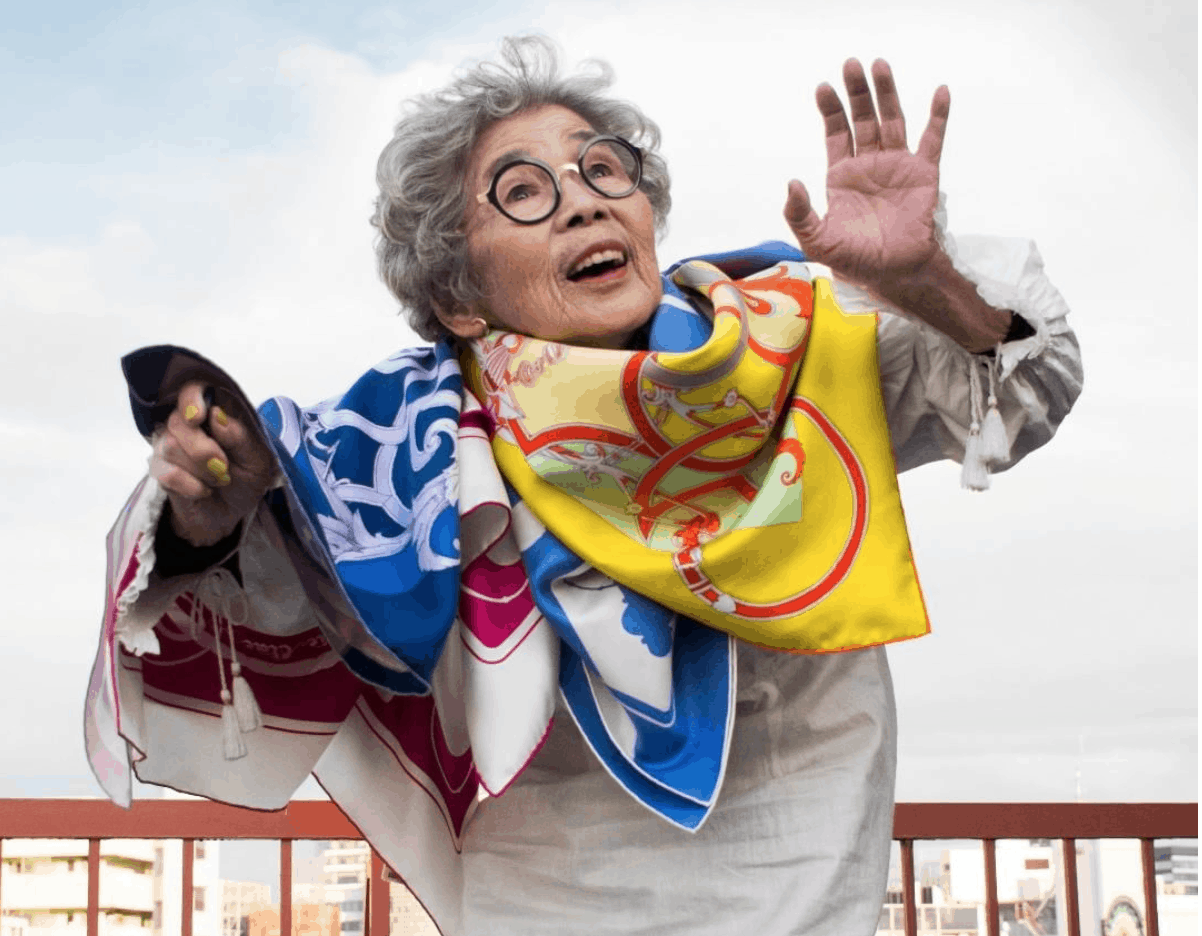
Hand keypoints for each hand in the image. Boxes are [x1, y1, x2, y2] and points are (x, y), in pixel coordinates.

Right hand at [149, 381, 275, 546]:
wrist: (232, 513)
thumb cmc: (247, 479)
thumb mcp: (258, 461)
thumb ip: (241, 437)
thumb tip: (217, 415)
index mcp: (213, 412)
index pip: (192, 388)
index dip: (191, 398)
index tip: (198, 416)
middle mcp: (187, 424)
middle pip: (178, 422)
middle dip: (203, 449)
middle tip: (223, 466)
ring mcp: (169, 446)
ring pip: (170, 447)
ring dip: (202, 470)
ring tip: (219, 479)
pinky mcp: (160, 470)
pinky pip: (167, 473)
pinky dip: (192, 486)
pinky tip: (204, 490)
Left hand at [783, 58, 948, 290]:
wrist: (894, 273)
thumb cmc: (855, 261)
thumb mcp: (816, 241)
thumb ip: (799, 214)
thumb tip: (791, 182)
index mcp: (843, 175)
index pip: (836, 133)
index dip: (830, 110)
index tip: (823, 88)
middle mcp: (870, 164)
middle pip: (863, 119)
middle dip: (857, 92)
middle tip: (851, 64)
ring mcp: (897, 166)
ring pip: (893, 121)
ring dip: (887, 93)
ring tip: (880, 65)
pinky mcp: (923, 174)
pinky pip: (933, 140)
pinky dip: (938, 116)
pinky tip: (939, 92)